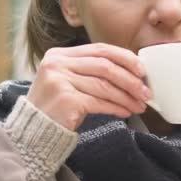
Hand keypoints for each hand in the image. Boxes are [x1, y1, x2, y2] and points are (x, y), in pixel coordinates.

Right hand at [26, 43, 152, 130]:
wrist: (34, 131)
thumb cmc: (56, 108)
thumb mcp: (69, 82)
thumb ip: (91, 72)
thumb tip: (131, 73)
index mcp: (60, 55)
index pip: (100, 49)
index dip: (124, 58)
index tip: (142, 70)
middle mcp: (57, 64)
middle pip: (105, 66)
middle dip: (130, 80)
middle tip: (146, 92)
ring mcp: (60, 81)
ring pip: (104, 86)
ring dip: (126, 97)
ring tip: (139, 106)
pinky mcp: (65, 100)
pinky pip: (99, 102)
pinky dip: (116, 108)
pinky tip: (125, 112)